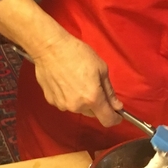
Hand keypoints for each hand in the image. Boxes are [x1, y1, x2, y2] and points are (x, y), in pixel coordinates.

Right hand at [0, 0, 121, 127]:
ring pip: (79, 108)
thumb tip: (116, 106)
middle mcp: (77, 106)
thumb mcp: (101, 68)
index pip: (107, 120)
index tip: (117, 114)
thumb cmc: (77, 53)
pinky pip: (66, 103)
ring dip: (82, 100)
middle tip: (95, 86)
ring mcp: (62, 105)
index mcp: (92, 98)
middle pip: (93, 114)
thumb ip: (109, 91)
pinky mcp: (51, 101)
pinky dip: (69, 96)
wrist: (50, 48)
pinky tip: (66, 82)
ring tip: (78, 81)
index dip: (114, 119)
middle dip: (97, 104)